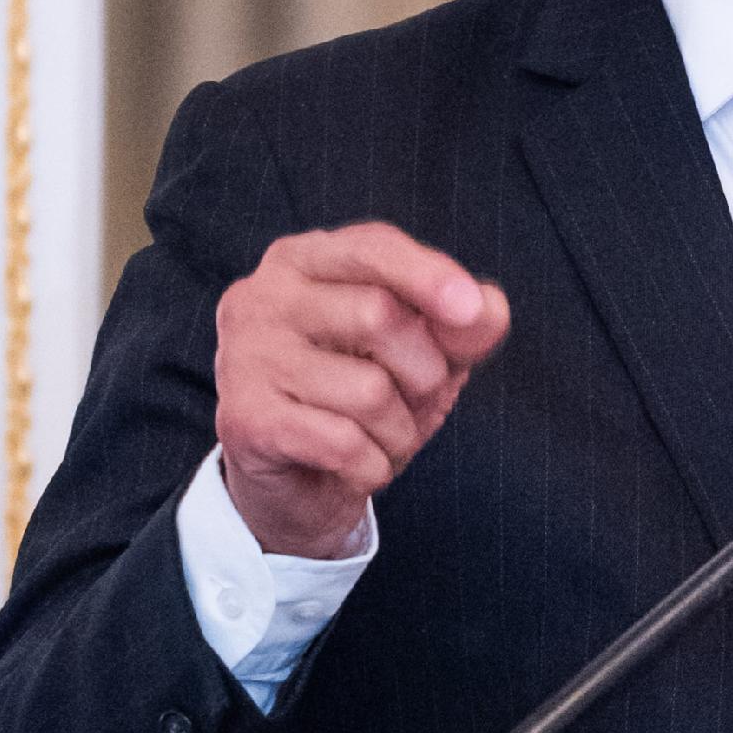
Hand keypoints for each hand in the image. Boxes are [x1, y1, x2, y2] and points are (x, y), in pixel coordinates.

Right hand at [215, 224, 511, 555]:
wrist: (299, 484)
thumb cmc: (361, 400)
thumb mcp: (424, 355)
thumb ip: (459, 327)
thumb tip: (488, 308)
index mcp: (304, 260)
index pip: (373, 248)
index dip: (429, 276)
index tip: (471, 310)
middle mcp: (263, 296)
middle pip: (379, 316)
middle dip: (424, 372)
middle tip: (413, 399)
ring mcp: (245, 356)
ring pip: (368, 390)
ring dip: (400, 431)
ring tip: (379, 437)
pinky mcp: (244, 418)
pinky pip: (343, 443)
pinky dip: (371, 465)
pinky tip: (353, 465)